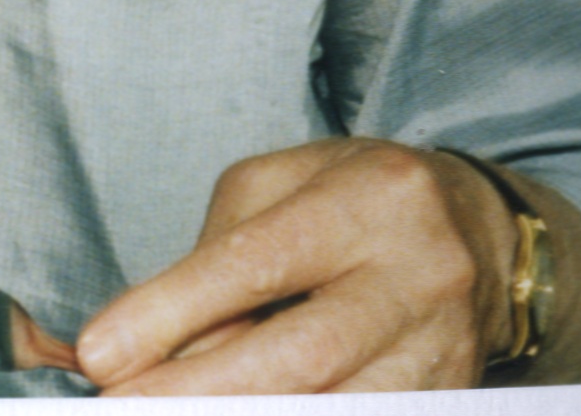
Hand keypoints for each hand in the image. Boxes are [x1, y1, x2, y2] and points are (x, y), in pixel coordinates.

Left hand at [75, 138, 580, 393]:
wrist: (479, 234)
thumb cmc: (354, 198)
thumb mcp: (280, 186)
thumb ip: (219, 253)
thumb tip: (152, 344)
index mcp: (369, 200)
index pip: (258, 263)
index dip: (171, 312)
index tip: (100, 353)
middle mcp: (419, 276)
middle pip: (301, 354)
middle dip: (198, 391)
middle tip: (120, 406)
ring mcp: (446, 350)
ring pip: (335, 407)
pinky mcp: (450, 399)